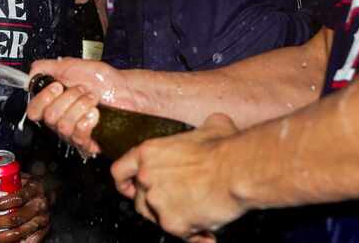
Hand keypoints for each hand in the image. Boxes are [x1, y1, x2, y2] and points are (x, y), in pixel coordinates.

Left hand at [0, 174, 49, 241]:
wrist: (50, 190)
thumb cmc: (29, 185)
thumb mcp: (17, 178)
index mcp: (34, 189)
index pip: (16, 198)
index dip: (0, 204)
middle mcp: (39, 205)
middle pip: (15, 218)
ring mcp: (42, 219)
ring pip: (19, 233)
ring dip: (0, 237)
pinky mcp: (43, 231)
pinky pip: (29, 242)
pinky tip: (1, 242)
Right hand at [26, 58, 137, 156]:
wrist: (125, 89)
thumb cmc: (102, 80)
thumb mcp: (70, 65)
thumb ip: (45, 67)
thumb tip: (30, 75)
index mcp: (53, 103)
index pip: (34, 111)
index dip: (43, 99)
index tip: (58, 86)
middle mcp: (61, 119)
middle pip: (50, 117)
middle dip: (69, 98)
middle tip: (82, 90)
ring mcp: (73, 133)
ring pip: (64, 126)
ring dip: (81, 106)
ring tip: (93, 99)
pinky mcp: (88, 142)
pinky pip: (79, 135)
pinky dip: (88, 120)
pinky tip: (96, 113)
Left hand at [111, 113, 242, 240]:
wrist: (238, 171)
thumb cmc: (226, 148)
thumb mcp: (211, 126)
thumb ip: (200, 130)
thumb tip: (212, 126)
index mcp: (149, 152)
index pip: (120, 171)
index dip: (125, 183)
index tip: (129, 189)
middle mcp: (147, 177)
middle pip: (139, 200)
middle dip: (156, 205)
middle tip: (177, 203)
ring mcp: (158, 202)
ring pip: (157, 219)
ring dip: (173, 219)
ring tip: (196, 215)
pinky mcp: (173, 224)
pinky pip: (182, 236)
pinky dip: (195, 237)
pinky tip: (209, 233)